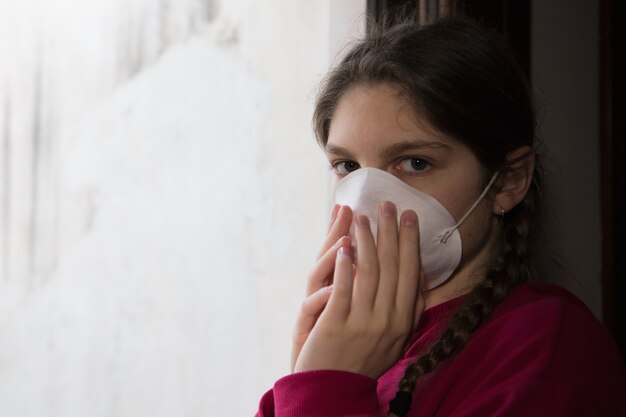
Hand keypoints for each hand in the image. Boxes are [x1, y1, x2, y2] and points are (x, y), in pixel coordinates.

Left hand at [294, 202, 423, 378]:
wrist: (335, 389)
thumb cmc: (366, 359)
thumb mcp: (398, 337)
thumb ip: (412, 309)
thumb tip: (421, 275)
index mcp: (404, 320)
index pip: (411, 272)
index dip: (410, 242)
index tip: (410, 215)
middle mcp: (388, 320)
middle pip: (392, 266)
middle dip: (390, 231)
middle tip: (387, 204)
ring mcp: (362, 323)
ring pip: (368, 272)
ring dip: (366, 240)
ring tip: (362, 217)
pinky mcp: (336, 325)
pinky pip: (343, 288)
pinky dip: (345, 264)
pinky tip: (344, 245)